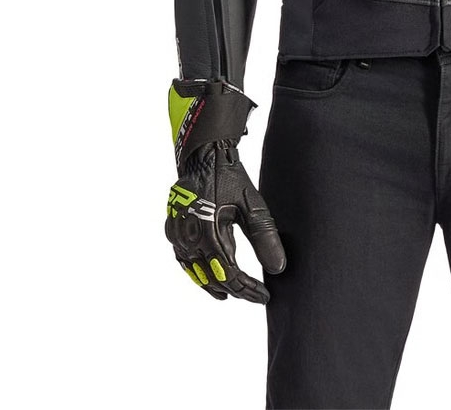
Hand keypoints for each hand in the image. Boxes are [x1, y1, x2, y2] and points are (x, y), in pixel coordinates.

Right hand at [165, 141, 286, 301]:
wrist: (204, 155)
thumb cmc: (230, 177)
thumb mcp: (252, 205)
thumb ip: (265, 237)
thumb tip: (277, 269)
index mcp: (208, 232)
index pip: (229, 275)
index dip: (247, 289)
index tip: (264, 295)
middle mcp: (188, 238)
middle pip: (212, 277)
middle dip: (235, 289)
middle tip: (254, 294)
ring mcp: (177, 235)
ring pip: (195, 272)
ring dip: (213, 284)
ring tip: (232, 294)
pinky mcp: (173, 230)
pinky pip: (185, 260)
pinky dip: (198, 271)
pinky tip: (209, 276)